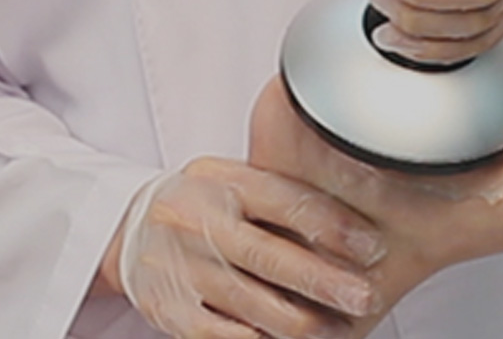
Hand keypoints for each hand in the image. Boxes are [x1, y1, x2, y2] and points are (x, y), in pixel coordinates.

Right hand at [98, 157, 386, 338]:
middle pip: (271, 257)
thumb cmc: (202, 201)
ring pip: (251, 302)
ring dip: (301, 321)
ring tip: (336, 328)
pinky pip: (220, 334)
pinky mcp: (169, 308)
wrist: (129, 228)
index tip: (373, 246)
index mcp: (222, 181)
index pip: (285, 201)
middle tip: (365, 296)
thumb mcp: (235, 179)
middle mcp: (198, 221)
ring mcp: (181, 266)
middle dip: (325, 281)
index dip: (333, 225)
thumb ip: (281, 191)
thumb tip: (357, 209)